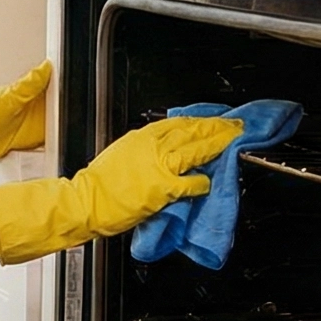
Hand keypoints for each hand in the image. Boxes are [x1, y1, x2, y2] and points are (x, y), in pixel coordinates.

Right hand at [0, 115, 241, 263]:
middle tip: (234, 125)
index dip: (199, 120)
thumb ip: (144, 149)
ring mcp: (159, 165)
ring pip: (196, 149)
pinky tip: (209, 181)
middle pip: (192, 130)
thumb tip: (163, 151)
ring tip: (233, 142)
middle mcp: (152, 146)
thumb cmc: (98, 184)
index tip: (213, 119)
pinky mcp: (164, 187)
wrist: (85, 202)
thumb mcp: (121, 155)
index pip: (178, 122)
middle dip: (216, 127)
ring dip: (217, 145)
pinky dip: (202, 181)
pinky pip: (191, 181)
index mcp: (140, 136)